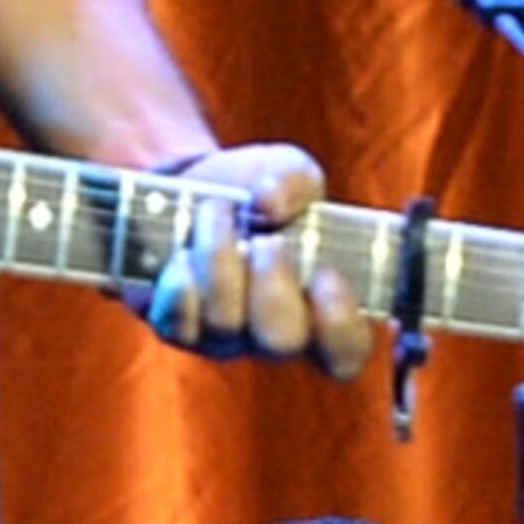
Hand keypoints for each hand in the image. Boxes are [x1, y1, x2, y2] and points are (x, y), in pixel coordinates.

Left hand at [138, 143, 374, 380]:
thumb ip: (294, 182)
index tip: (327, 276)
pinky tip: (182, 256)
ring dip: (221, 260)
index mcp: (320, 307)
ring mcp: (224, 336)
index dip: (340, 325)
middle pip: (281, 342)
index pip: (346, 351)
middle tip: (266, 241)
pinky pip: (178, 325)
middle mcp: (274, 333)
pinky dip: (181, 287)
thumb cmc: (258, 192)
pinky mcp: (177, 326)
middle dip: (272, 287)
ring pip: (225, 324)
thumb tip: (269, 203)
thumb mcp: (289, 172)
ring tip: (217, 211)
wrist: (194, 189)